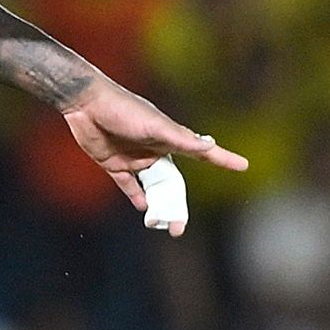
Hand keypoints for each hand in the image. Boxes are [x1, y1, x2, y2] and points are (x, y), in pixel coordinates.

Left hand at [62, 78, 249, 232]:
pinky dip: (136, 197)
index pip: (201, 152)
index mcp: (170, 138)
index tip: (243, 165)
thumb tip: (208, 146)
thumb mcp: (155, 125)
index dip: (223, 159)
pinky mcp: (114, 163)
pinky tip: (144, 210)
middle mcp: (156, 150)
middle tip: (179, 228)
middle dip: (177, 205)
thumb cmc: (124, 109)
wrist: (86, 102)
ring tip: (163, 225)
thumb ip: (180, 139)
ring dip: (158, 205)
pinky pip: (128, 185)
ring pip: (152, 187)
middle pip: (173, 182)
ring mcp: (135, 158)